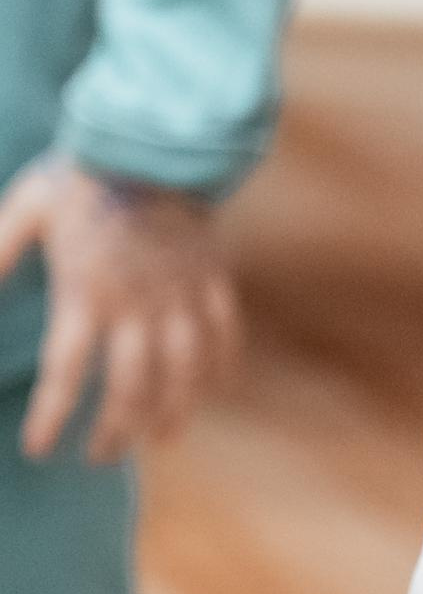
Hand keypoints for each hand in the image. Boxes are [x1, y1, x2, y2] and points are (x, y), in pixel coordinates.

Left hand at [0, 159, 238, 461]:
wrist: (157, 137)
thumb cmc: (84, 173)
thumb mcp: (27, 207)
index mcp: (87, 293)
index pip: (66, 374)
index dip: (51, 417)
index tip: (39, 449)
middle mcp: (137, 305)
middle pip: (129, 388)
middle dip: (114, 432)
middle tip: (100, 456)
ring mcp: (180, 295)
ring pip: (183, 373)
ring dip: (171, 413)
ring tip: (160, 439)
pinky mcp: (212, 279)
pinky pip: (223, 334)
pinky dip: (220, 368)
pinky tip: (211, 391)